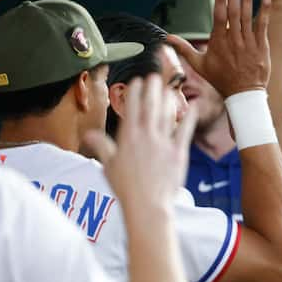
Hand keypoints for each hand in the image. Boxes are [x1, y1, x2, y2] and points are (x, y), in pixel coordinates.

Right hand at [84, 74, 196, 210]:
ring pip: (166, 115)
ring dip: (167, 99)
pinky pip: (185, 130)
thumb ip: (101, 146)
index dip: (136, 93)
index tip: (138, 81)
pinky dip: (189, 117)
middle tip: (154, 76)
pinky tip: (192, 106)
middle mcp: (146, 136)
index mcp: (128, 138)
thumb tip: (88, 133)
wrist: (147, 205)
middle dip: (152, 90)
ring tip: (168, 87)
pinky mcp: (178, 152)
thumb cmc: (126, 188)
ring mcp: (163, 143)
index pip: (132, 109)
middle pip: (150, 107)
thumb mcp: (108, 166)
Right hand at [167, 0, 271, 97]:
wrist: (243, 93)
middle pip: (233, 13)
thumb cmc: (220, 79)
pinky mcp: (261, 46)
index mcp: (218, 43)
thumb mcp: (199, 65)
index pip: (219, 18)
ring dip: (248, 0)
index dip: (220, 1)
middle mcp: (234, 41)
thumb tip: (166, 38)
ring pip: (247, 17)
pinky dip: (264, 13)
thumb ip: (184, 49)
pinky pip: (263, 26)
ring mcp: (248, 43)